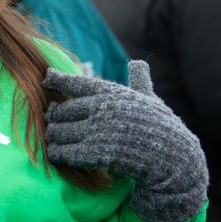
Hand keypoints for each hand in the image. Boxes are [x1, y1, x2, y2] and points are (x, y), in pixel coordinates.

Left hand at [43, 61, 207, 221]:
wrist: (174, 158)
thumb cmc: (162, 127)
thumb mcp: (150, 99)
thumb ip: (139, 81)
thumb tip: (139, 62)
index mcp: (113, 93)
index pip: (78, 82)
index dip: (59, 79)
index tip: (46, 77)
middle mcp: (102, 109)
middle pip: (63, 110)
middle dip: (54, 115)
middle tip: (49, 118)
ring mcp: (98, 132)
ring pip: (60, 132)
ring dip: (53, 135)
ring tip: (51, 137)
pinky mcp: (96, 154)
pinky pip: (67, 152)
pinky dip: (58, 153)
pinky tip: (55, 154)